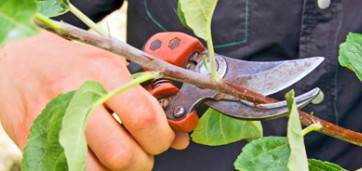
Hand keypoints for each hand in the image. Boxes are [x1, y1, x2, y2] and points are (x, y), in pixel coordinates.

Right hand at [0, 31, 188, 169]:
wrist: (22, 65)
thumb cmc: (76, 65)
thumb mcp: (115, 70)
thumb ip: (149, 102)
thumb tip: (180, 137)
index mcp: (103, 74)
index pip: (144, 118)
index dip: (162, 136)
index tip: (164, 137)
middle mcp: (78, 99)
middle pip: (123, 154)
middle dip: (144, 160)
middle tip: (143, 150)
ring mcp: (54, 124)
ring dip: (121, 170)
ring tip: (120, 154)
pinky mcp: (37, 143)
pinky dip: (97, 170)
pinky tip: (99, 156)